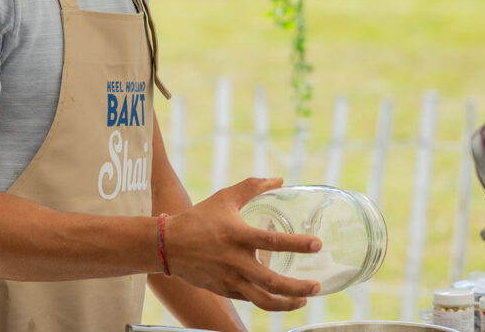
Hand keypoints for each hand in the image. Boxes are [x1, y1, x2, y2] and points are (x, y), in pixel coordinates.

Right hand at [163, 177, 321, 310]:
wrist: (167, 246)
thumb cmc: (199, 217)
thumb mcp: (226, 197)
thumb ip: (253, 186)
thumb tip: (279, 180)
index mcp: (238, 236)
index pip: (273, 242)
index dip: (297, 244)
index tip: (317, 245)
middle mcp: (236, 261)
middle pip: (272, 282)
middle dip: (298, 288)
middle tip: (317, 286)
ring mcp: (230, 279)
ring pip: (263, 300)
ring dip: (287, 304)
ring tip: (303, 300)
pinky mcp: (224, 290)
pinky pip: (251, 299)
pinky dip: (268, 300)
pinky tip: (280, 296)